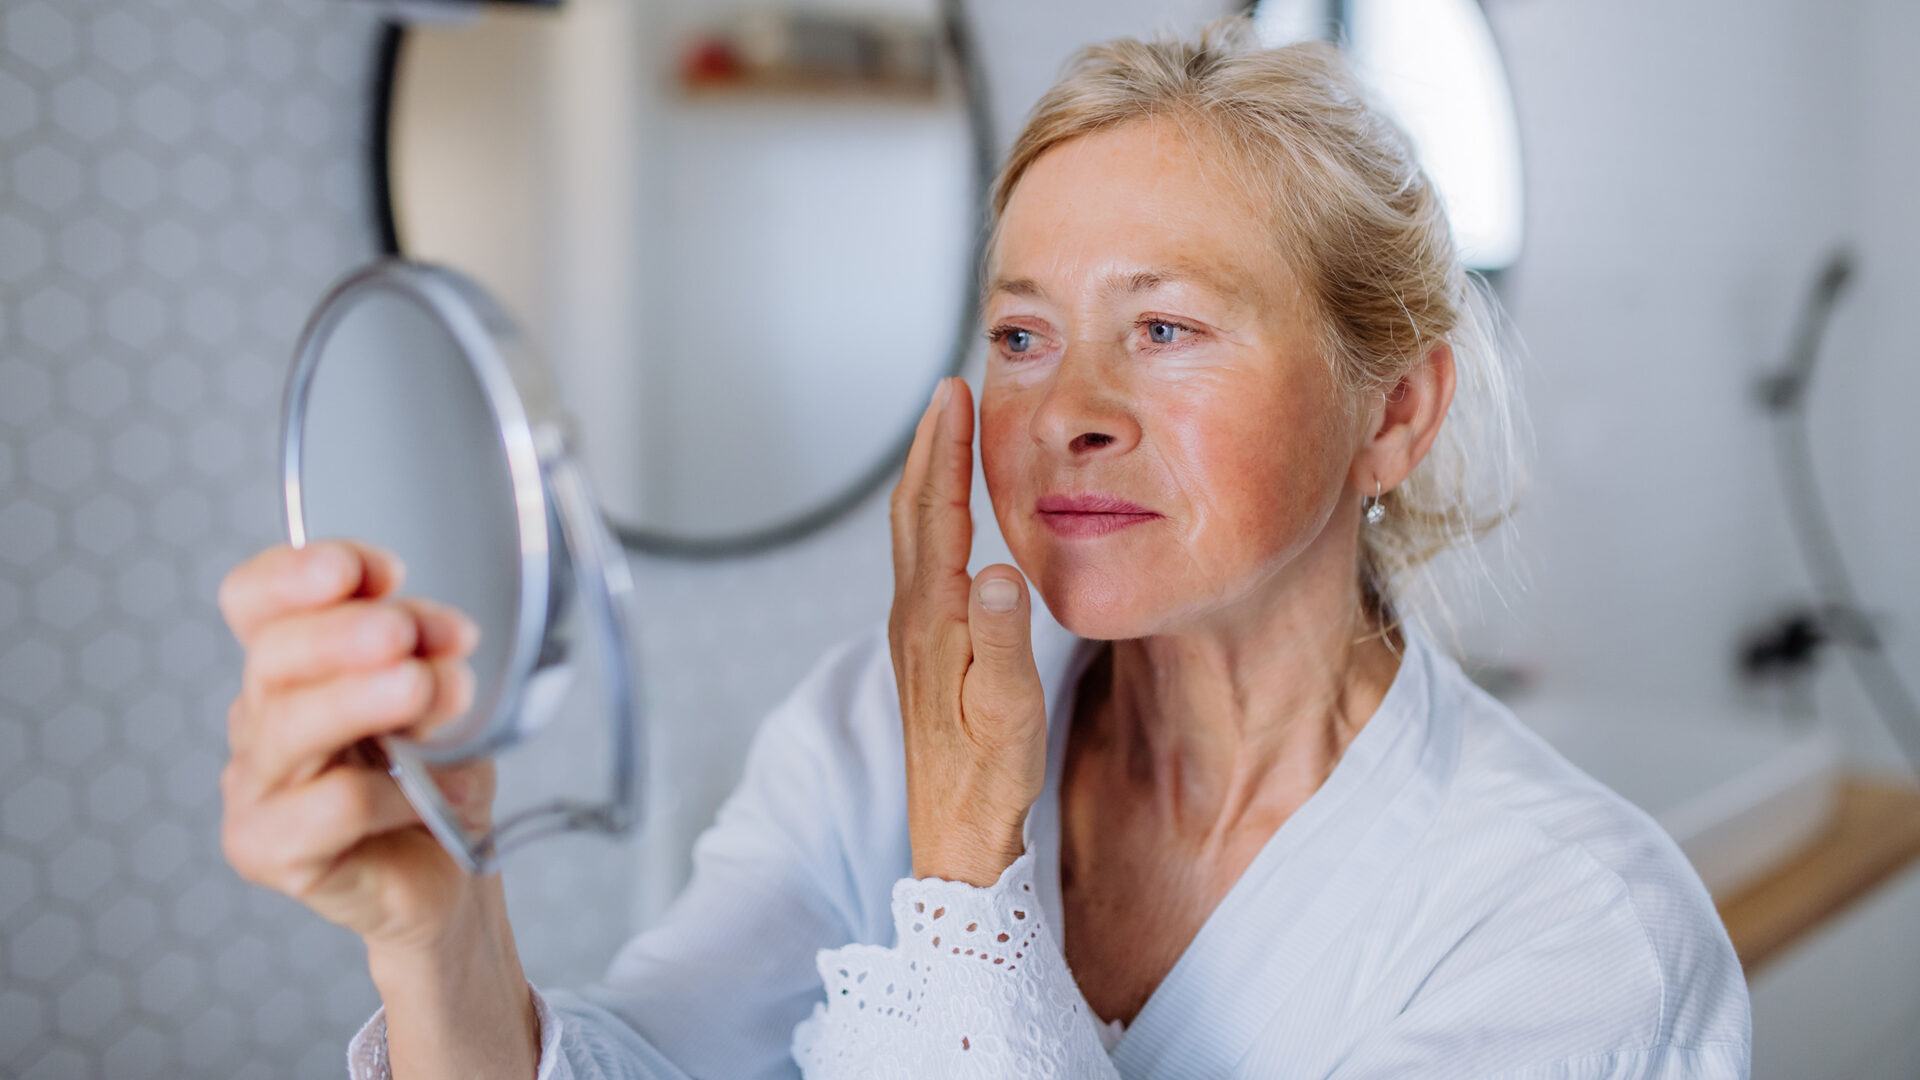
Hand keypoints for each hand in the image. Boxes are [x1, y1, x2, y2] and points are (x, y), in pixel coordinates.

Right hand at [218, 540, 489, 950]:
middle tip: (403, 633)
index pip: (256, 599)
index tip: (379, 571)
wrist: (449, 873)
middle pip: (271, 655)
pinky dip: (389, 794)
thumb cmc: (434, 776)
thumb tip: (435, 642)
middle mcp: (262, 716)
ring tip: (425, 693)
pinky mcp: (267, 849)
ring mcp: (256, 785)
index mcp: (292, 663)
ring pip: (291, 727)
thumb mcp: (441, 693)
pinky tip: (427, 798)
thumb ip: (426, 655)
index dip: (299, 574)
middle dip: (343, 633)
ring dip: (362, 700)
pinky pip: (328, 806)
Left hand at [889, 377, 1048, 886]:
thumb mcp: (1010, 710)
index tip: (952, 392)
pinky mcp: (925, 652)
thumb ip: (1004, 640)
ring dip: (928, 479)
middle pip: (912, 513)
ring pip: (913, 536)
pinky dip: (935, 520)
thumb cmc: (989, 778)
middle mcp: (914, 619)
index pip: (936, 514)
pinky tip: (953, 522)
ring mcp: (915, 635)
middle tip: (947, 393)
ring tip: (948, 437)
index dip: (944, 449)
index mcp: (934, 621)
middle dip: (928, 447)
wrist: (958, 834)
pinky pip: (924, 563)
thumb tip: (1000, 571)